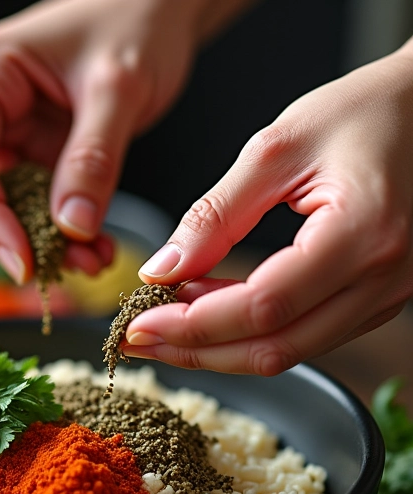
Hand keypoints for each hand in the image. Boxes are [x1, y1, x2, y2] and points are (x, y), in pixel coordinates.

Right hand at [0, 0, 206, 282]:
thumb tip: (72, 229)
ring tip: (91, 259)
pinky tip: (91, 246)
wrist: (155, 10)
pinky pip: (28, 205)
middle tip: (64, 267)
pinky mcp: (25, 153)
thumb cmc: (135, 21)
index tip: (25, 262)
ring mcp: (0, 131)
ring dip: (37, 243)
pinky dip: (55, 233)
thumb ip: (94, 159)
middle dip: (12, 237)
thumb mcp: (120, 88)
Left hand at [127, 40, 412, 374]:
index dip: (193, 325)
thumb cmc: (368, 111)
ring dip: (218, 345)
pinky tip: (209, 305)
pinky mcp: (374, 300)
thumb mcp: (277, 149)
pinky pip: (302, 335)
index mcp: (362, 235)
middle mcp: (382, 280)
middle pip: (273, 349)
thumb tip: (162, 268)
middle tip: (140, 338)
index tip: (139, 325)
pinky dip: (248, 331)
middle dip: (195, 350)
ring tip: (166, 318)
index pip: (262, 308)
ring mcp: (384, 297)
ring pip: (287, 352)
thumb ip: (215, 214)